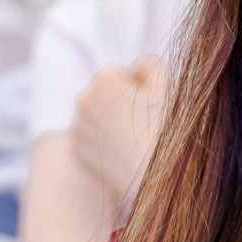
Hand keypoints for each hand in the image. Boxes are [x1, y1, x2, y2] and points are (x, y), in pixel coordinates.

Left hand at [69, 59, 167, 200]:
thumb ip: (149, 65)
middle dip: (115, 103)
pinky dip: (99, 141)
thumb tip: (134, 65)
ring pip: (93, 115)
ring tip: (129, 139)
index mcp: (104, 80)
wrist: (154, 176)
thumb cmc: (163, 130)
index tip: (145, 107)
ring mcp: (77, 125)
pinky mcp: (75, 148)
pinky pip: (87, 136)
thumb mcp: (165, 87)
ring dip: (106, 121)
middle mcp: (84, 99)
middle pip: (101, 94)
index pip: (117, 74)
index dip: (134, 89)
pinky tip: (118, 151)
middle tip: (138, 124)